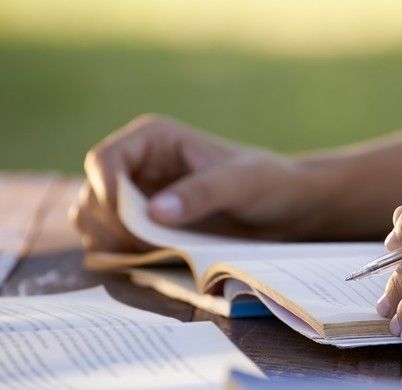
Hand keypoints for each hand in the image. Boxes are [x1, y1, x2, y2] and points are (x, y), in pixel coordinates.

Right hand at [70, 114, 324, 250]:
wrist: (284, 208)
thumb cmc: (267, 183)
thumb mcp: (241, 184)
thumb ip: (201, 194)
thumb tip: (155, 212)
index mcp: (153, 140)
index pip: (104, 161)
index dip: (105, 191)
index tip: (130, 221)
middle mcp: (137, 166)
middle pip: (93, 196)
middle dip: (109, 225)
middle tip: (145, 246)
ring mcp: (137, 198)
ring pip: (94, 222)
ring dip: (111, 243)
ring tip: (150, 253)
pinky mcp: (144, 226)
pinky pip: (112, 243)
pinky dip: (121, 255)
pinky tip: (151, 260)